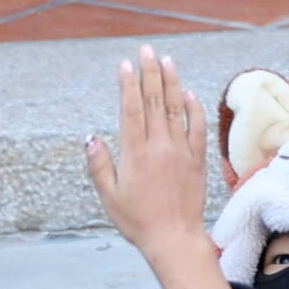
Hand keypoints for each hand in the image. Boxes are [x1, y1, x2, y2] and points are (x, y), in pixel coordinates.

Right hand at [86, 53, 242, 288]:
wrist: (174, 238)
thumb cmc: (137, 220)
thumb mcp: (109, 196)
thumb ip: (99, 165)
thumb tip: (91, 137)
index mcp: (135, 153)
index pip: (132, 109)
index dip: (128, 84)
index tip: (125, 64)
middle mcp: (160, 146)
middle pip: (154, 101)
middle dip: (149, 72)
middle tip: (145, 50)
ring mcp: (181, 151)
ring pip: (176, 108)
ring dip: (171, 82)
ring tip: (166, 60)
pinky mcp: (197, 160)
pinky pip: (197, 128)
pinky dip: (193, 108)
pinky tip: (188, 93)